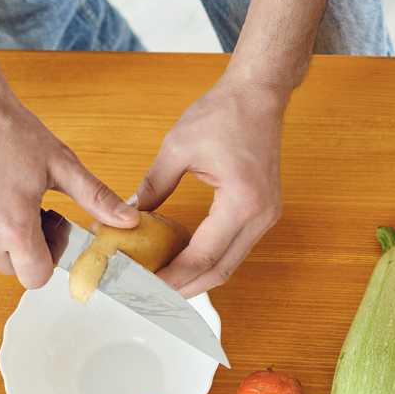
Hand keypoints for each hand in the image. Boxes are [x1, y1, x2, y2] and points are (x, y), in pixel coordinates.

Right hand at [0, 90, 135, 286]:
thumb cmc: (9, 130)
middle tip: (26, 207)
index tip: (48, 229)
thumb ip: (95, 198)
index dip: (46, 257)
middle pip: (9, 266)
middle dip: (21, 245)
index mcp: (13, 227)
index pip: (34, 277)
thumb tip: (129, 220)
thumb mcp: (61, 164)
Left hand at [134, 75, 289, 296]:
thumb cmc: (224, 114)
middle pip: (221, 271)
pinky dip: (210, 259)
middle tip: (151, 297)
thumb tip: (128, 215)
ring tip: (164, 283)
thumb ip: (153, 187)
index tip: (144, 286)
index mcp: (241, 202)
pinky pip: (235, 247)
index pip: (202, 256)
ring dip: (198, 277)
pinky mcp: (263, 212)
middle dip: (185, 289)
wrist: (259, 96)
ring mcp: (266, 216)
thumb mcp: (177, 148)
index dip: (172, 277)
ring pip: (230, 263)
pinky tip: (184, 260)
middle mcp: (260, 216)